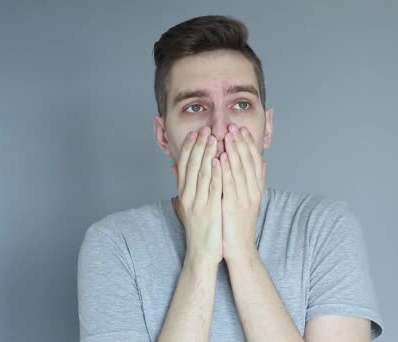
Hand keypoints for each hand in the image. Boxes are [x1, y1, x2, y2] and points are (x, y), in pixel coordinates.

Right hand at [172, 127, 222, 265]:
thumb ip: (185, 187)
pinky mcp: (210, 210)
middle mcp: (188, 196)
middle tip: (204, 129)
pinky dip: (216, 173)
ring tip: (213, 138)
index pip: (184, 165)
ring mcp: (198, 203)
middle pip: (192, 165)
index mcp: (184, 193)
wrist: (201, 253)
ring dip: (207, 154)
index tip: (194, 133)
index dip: (189, 148)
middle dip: (198, 145)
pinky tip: (220, 160)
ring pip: (202, 173)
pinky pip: (213, 188)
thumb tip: (177, 170)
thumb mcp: (189, 206)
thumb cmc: (199, 229)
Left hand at [220, 124, 266, 261]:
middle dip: (240, 142)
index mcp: (256, 189)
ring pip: (239, 170)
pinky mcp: (233, 206)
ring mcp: (244, 198)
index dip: (249, 145)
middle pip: (248, 162)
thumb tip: (263, 163)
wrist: (240, 248)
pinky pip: (229, 185)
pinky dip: (225, 169)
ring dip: (233, 151)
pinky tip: (220, 157)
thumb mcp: (250, 200)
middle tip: (234, 126)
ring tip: (227, 135)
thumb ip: (255, 181)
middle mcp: (252, 191)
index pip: (254, 161)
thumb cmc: (240, 224)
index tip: (242, 130)